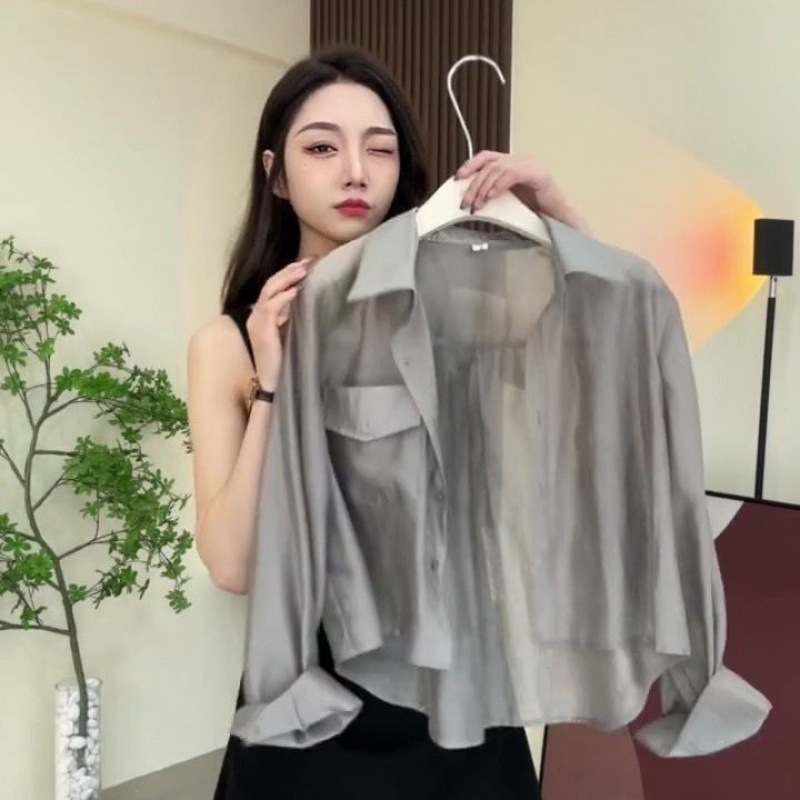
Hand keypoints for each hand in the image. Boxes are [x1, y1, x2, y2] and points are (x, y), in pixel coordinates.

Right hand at [246, 256, 315, 389]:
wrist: (273, 382)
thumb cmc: (284, 360)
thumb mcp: (289, 332)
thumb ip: (292, 316)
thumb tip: (307, 297)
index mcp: (261, 315)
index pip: (273, 288)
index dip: (288, 274)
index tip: (306, 264)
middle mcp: (255, 315)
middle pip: (270, 284)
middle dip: (289, 271)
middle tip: (308, 262)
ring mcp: (256, 322)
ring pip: (269, 291)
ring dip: (287, 279)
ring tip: (304, 271)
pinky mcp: (261, 330)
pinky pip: (271, 307)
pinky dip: (284, 297)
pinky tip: (297, 291)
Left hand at [455, 151, 589, 234]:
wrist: (559, 220)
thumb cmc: (535, 213)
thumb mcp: (507, 201)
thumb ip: (492, 194)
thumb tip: (470, 199)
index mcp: (513, 164)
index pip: (486, 157)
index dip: (470, 165)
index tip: (457, 179)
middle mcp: (521, 160)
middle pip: (489, 164)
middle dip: (473, 184)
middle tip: (465, 203)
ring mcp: (530, 165)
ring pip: (497, 169)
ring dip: (483, 188)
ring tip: (476, 206)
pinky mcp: (538, 175)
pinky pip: (512, 174)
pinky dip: (498, 186)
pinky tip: (491, 198)